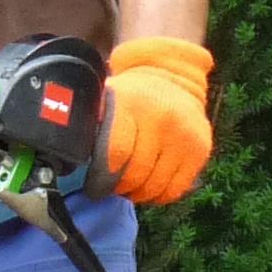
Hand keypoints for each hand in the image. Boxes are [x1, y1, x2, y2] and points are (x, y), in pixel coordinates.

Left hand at [100, 38, 212, 204]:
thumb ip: (91, 127)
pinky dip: (159, 196)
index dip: (101, 180)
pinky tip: (149, 187)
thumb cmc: (130, 96)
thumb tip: (71, 160)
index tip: (93, 187)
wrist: (172, 76)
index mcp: (132, 106)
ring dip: (138, 194)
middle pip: (136, 175)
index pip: (115, 155)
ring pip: (155, 187)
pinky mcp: (200, 150)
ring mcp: (185, 136)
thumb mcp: (106, 100)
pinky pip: (176, 189)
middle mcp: (162, 119)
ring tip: (130, 188)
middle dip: (118, 188)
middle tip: (111, 188)